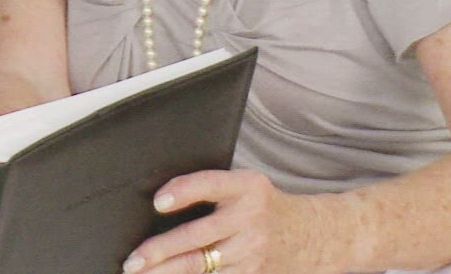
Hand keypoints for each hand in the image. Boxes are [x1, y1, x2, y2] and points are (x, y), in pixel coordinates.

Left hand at [122, 170, 333, 273]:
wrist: (316, 235)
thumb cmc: (266, 206)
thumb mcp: (246, 185)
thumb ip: (212, 188)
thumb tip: (160, 201)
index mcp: (247, 187)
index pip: (210, 185)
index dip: (183, 192)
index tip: (158, 202)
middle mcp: (250, 220)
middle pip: (199, 237)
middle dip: (161, 250)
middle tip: (133, 260)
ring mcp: (252, 252)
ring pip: (203, 266)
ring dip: (168, 272)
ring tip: (140, 273)